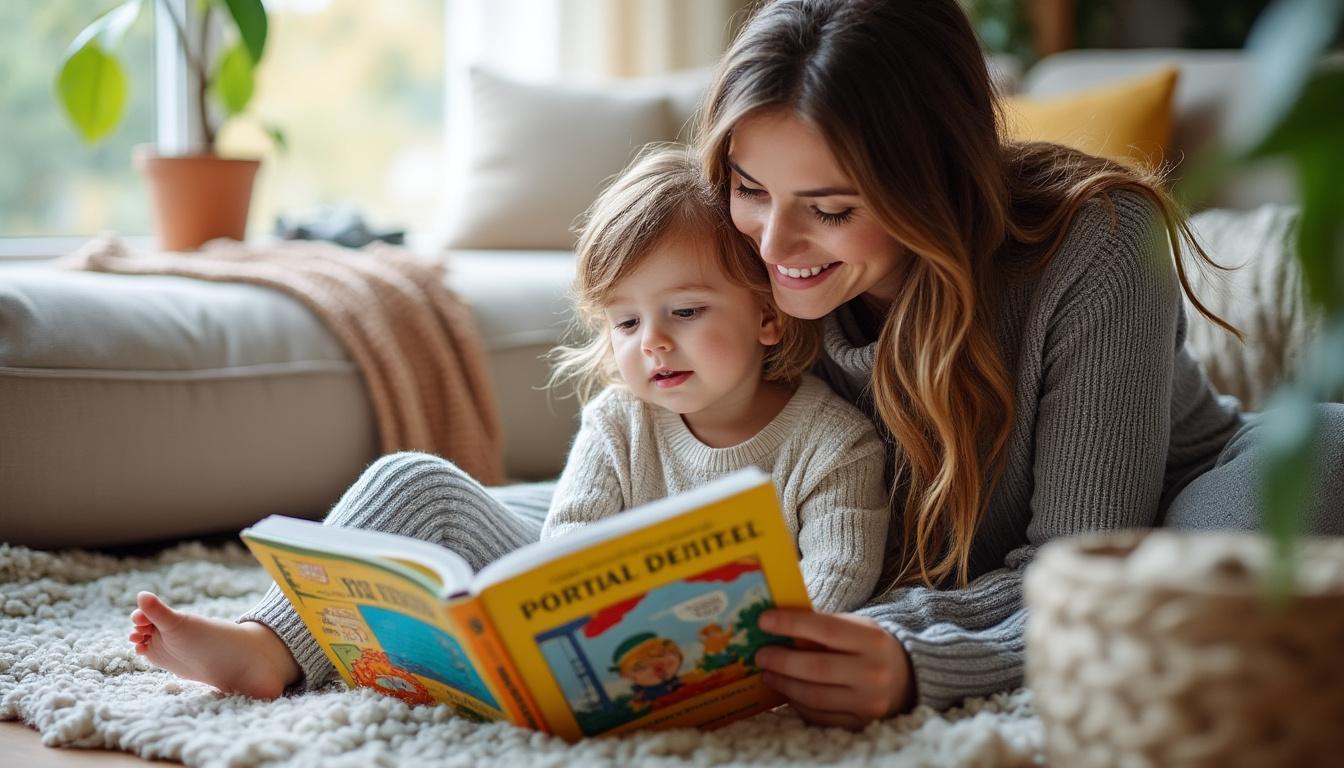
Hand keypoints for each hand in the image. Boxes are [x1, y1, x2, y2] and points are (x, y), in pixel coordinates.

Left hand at [754, 609, 914, 728]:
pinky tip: (787, 691)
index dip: (791, 624)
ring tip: (768, 673)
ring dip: (785, 684)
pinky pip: (820, 717)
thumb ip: (823, 626)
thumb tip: (777, 624)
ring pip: (814, 696)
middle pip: (817, 668)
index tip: (764, 621)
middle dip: (782, 660)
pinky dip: (798, 704)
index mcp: (872, 640)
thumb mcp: (857, 627)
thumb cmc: (871, 647)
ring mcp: (868, 702)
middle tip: (761, 654)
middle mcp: (873, 673)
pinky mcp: (861, 724)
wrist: (908, 679)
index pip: (826, 629)